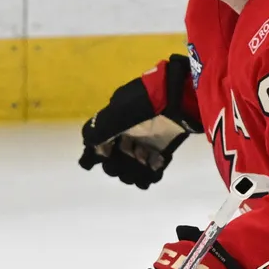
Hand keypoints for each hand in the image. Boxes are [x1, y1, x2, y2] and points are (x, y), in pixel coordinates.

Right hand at [79, 56, 199, 188]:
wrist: (181, 97)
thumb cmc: (147, 104)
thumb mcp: (120, 111)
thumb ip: (101, 128)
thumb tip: (88, 143)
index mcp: (115, 121)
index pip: (98, 142)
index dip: (95, 154)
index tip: (95, 161)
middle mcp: (128, 133)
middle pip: (115, 159)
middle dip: (117, 164)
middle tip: (128, 156)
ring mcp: (146, 141)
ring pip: (133, 165)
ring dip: (134, 169)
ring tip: (144, 159)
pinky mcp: (163, 148)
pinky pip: (154, 167)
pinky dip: (153, 171)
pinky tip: (156, 165)